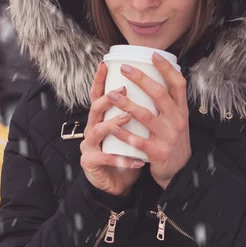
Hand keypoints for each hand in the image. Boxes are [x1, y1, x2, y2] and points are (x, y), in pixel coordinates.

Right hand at [79, 62, 144, 196]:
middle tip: (123, 89)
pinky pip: (106, 158)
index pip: (97, 95)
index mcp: (101, 118)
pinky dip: (122, 158)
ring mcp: (89, 145)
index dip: (99, 79)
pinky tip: (137, 160)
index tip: (105, 64)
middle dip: (108, 97)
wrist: (117, 183)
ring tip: (128, 117)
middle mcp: (92, 128)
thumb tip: (156, 87)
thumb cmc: (125, 151)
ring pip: (97, 130)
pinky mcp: (91, 162)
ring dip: (113, 123)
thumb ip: (136, 111)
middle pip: (94, 108)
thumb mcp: (130, 129)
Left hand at [106, 52, 191, 189]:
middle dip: (141, 79)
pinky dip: (124, 133)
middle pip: (160, 95)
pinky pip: (138, 141)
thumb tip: (154, 76)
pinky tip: (111, 126)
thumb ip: (169, 103)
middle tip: (124, 68)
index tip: (153, 55)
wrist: (180, 172)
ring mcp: (168, 137)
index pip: (178, 84)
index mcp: (181, 110)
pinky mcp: (158, 153)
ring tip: (111, 94)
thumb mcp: (178, 120)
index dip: (167, 68)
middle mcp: (177, 121)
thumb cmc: (173, 141)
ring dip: (127, 104)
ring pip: (146, 116)